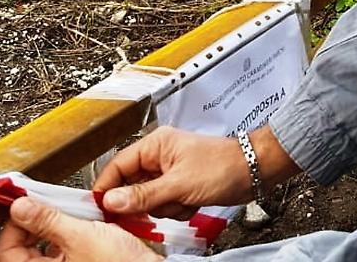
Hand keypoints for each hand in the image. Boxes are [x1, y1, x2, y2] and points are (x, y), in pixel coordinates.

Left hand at [0, 197, 161, 261]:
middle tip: (48, 206)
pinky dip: (75, 235)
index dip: (14, 224)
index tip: (25, 205)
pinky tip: (89, 225)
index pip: (7, 251)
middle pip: (26, 249)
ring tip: (74, 213)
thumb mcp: (82, 236)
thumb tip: (20, 207)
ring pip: (48, 249)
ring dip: (58, 227)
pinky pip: (68, 251)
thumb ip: (48, 220)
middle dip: (38, 223)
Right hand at [93, 125, 299, 218]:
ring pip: (148, 200)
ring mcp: (170, 172)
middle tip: (161, 205)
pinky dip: (177, 210)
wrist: (255, 171)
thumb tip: (112, 201)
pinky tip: (192, 203)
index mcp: (155, 145)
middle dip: (147, 202)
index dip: (108, 188)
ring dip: (166, 207)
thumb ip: (143, 195)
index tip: (102, 208)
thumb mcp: (179, 184)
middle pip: (131, 187)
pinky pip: (165, 205)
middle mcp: (160, 156)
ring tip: (184, 200)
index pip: (117, 166)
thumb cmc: (224, 165)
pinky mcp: (181, 186)